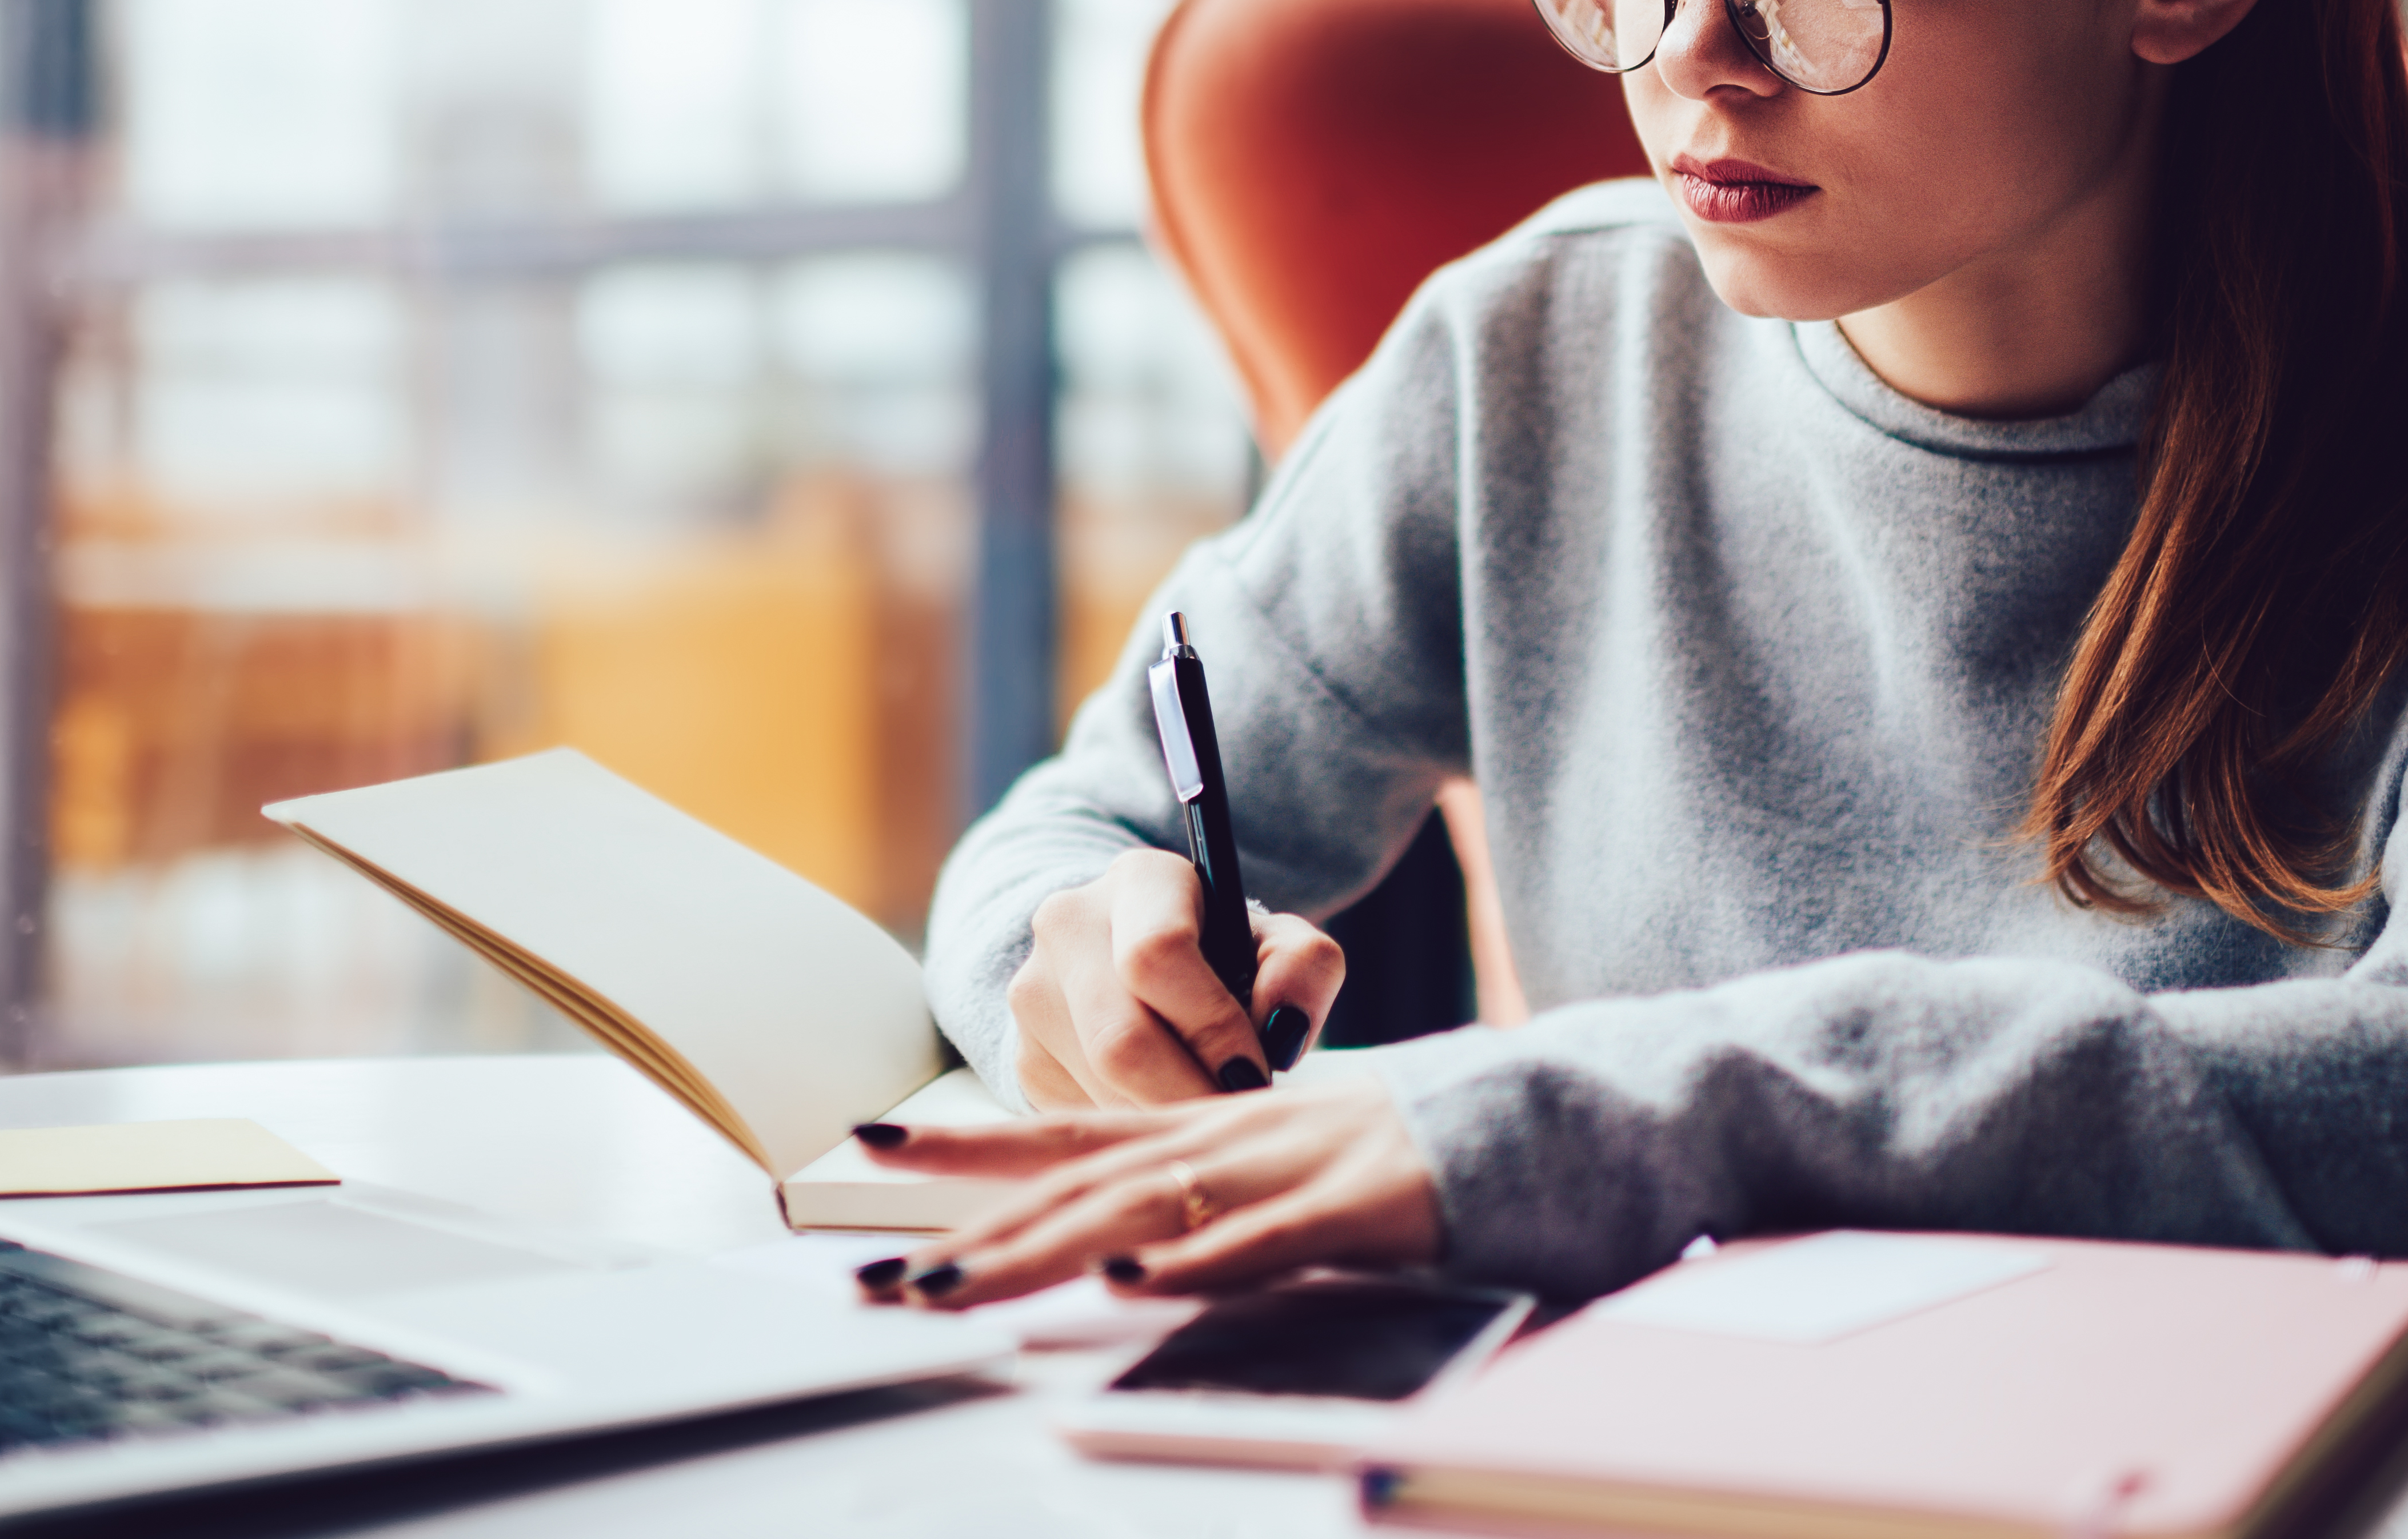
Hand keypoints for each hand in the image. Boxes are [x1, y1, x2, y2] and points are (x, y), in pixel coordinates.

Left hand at [853, 1073, 1439, 1308]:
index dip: (965, 1142)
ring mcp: (1292, 1167)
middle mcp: (1232, 1137)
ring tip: (947, 1293)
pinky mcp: (1355, 1206)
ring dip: (1037, 1254)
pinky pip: (1261, 1243)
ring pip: (1141, 1210)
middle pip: (1076, 1180)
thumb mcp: (1290, 1167)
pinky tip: (1126, 1288)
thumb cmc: (1409, 1154)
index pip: (1065, 1132)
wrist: (1540, 1115)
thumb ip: (1211, 1201)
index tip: (867, 1149)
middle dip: (965, 1231)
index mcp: (1211, 1126)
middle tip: (869, 1281)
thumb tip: (1127, 1251)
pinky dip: (1190, 1265)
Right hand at [1008, 848, 1345, 1108]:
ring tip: (1208, 1111)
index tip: (1254, 1072)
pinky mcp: (1023, 1056)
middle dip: (1188, 1095)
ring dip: (1165, 1120)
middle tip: (1234, 1118)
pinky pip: (1083, 1117)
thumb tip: (1282, 1029)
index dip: (1212, 1027)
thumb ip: (1304, 969)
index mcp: (1140, 882)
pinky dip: (1135, 1129)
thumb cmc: (1219, 952)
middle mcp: (1068, 925)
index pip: (1157, 954)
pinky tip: (1165, 1111)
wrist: (1128, 955)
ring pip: (1102, 1089)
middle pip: (1121, 1039)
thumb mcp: (1274, 943)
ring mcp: (1034, 994)